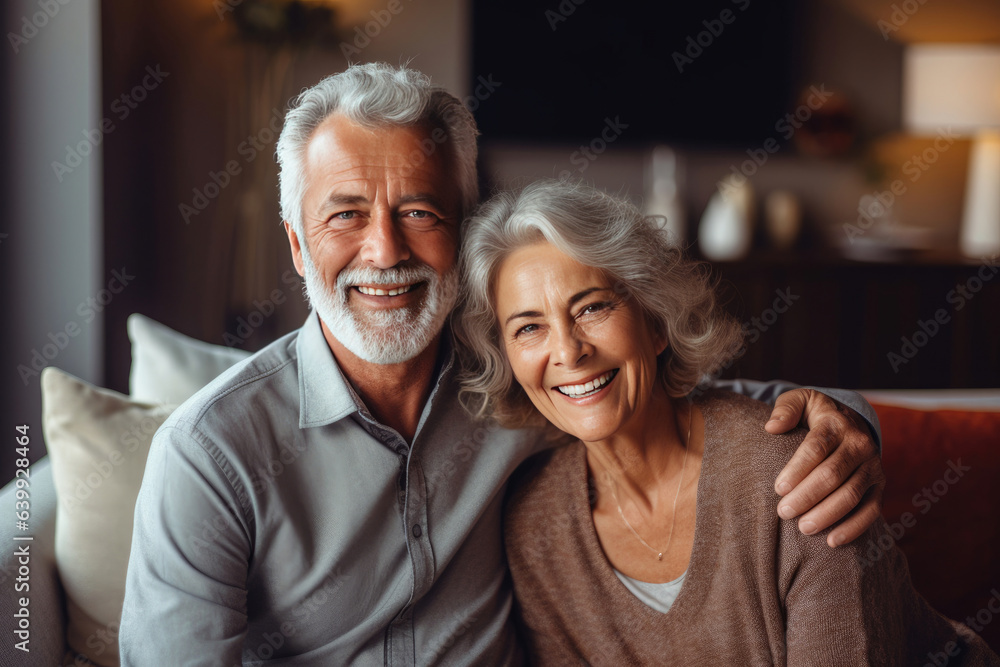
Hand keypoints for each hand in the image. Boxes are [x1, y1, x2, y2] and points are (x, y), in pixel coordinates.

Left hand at [765, 388, 884, 546]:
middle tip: (783, 511)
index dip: (797, 470)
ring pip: (851, 495)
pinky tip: (832, 541)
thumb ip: (785, 410)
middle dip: (807, 496)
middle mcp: (859, 444)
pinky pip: (871, 511)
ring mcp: (873, 467)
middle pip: (833, 474)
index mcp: (836, 424)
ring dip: (827, 515)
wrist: (851, 421)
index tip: (778, 488)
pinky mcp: (879, 486)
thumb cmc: (815, 415)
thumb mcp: (800, 401)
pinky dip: (853, 528)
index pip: (816, 448)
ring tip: (802, 527)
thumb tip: (772, 427)